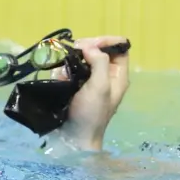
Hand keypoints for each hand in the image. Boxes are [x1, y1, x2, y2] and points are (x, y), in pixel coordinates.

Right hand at [50, 36, 129, 150]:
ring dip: (72, 60)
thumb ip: (100, 63)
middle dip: (85, 48)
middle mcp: (107, 76)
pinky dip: (65, 70)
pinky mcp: (77, 87)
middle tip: (73, 51)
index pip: (120, 49)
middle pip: (100, 51)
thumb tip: (91, 46)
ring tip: (65, 68)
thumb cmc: (91, 113)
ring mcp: (91, 82)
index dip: (107, 42)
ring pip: (83, 59)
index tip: (90, 43)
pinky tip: (60, 77)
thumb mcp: (101, 86)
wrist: (75, 137)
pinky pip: (71, 70)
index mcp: (119, 76)